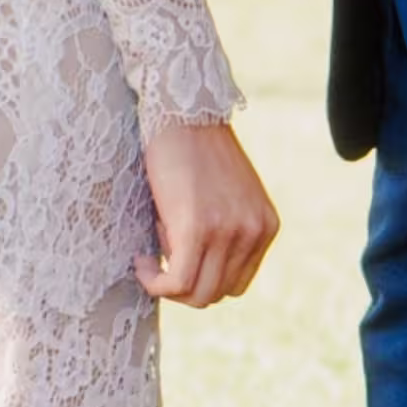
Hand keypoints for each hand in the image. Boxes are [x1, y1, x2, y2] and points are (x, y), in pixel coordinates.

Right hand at [141, 112, 276, 308]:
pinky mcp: (198, 231)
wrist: (182, 111)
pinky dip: (154, 282)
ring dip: (167, 283)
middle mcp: (254, 232)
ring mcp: (229, 233)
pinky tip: (141, 261)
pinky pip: (176, 283)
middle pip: (217, 294)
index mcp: (266, 225)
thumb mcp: (228, 194)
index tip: (178, 253)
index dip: (202, 277)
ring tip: (151, 251)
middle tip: (161, 252)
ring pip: (197, 295)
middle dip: (183, 284)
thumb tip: (196, 268)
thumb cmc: (195, 148)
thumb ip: (227, 228)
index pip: (236, 283)